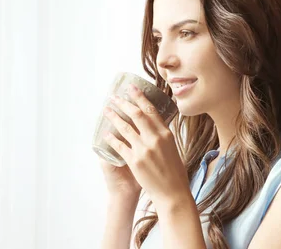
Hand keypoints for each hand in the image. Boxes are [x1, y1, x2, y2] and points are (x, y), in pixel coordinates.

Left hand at [103, 84, 192, 212]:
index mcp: (166, 134)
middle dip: (124, 103)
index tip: (132, 88)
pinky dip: (111, 138)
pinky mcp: (134, 161)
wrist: (172, 192)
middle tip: (114, 96)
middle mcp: (155, 139)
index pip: (151, 110)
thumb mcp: (173, 148)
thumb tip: (155, 124)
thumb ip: (162, 135)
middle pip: (136, 115)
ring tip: (106, 110)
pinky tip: (105, 133)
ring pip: (125, 128)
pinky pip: (119, 145)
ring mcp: (144, 149)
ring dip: (114, 117)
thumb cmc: (174, 171)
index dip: (140, 97)